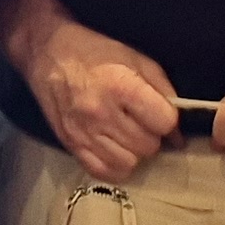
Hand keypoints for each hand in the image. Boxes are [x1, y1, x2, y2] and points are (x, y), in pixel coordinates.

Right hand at [21, 7, 181, 183]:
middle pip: (148, 145)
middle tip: (141, 122)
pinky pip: (103, 171)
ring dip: (133, 151)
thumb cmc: (95, 53)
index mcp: (122, 86)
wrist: (48, 53)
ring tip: (126, 135)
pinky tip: (114, 149)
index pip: (165, 122)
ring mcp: (84, 131)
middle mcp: (102, 112)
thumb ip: (163, 91)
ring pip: (129, 162)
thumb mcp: (137, 59)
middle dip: (151, 135)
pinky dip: (114, 165)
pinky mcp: (70, 144)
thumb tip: (177, 132)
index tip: (160, 114)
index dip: (167, 119)